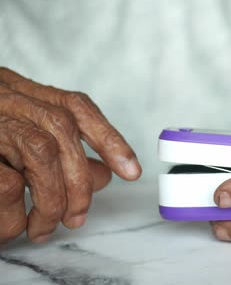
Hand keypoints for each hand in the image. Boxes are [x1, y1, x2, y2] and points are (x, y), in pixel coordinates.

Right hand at [0, 67, 140, 244]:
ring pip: (37, 149)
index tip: (131, 170)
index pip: (74, 105)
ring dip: (54, 194)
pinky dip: (17, 207)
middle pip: (61, 127)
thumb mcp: (15, 141)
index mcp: (16, 91)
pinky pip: (5, 180)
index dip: (108, 136)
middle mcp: (0, 95)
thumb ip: (59, 152)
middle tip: (79, 216)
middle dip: (79, 177)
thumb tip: (105, 173)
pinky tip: (18, 224)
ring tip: (48, 226)